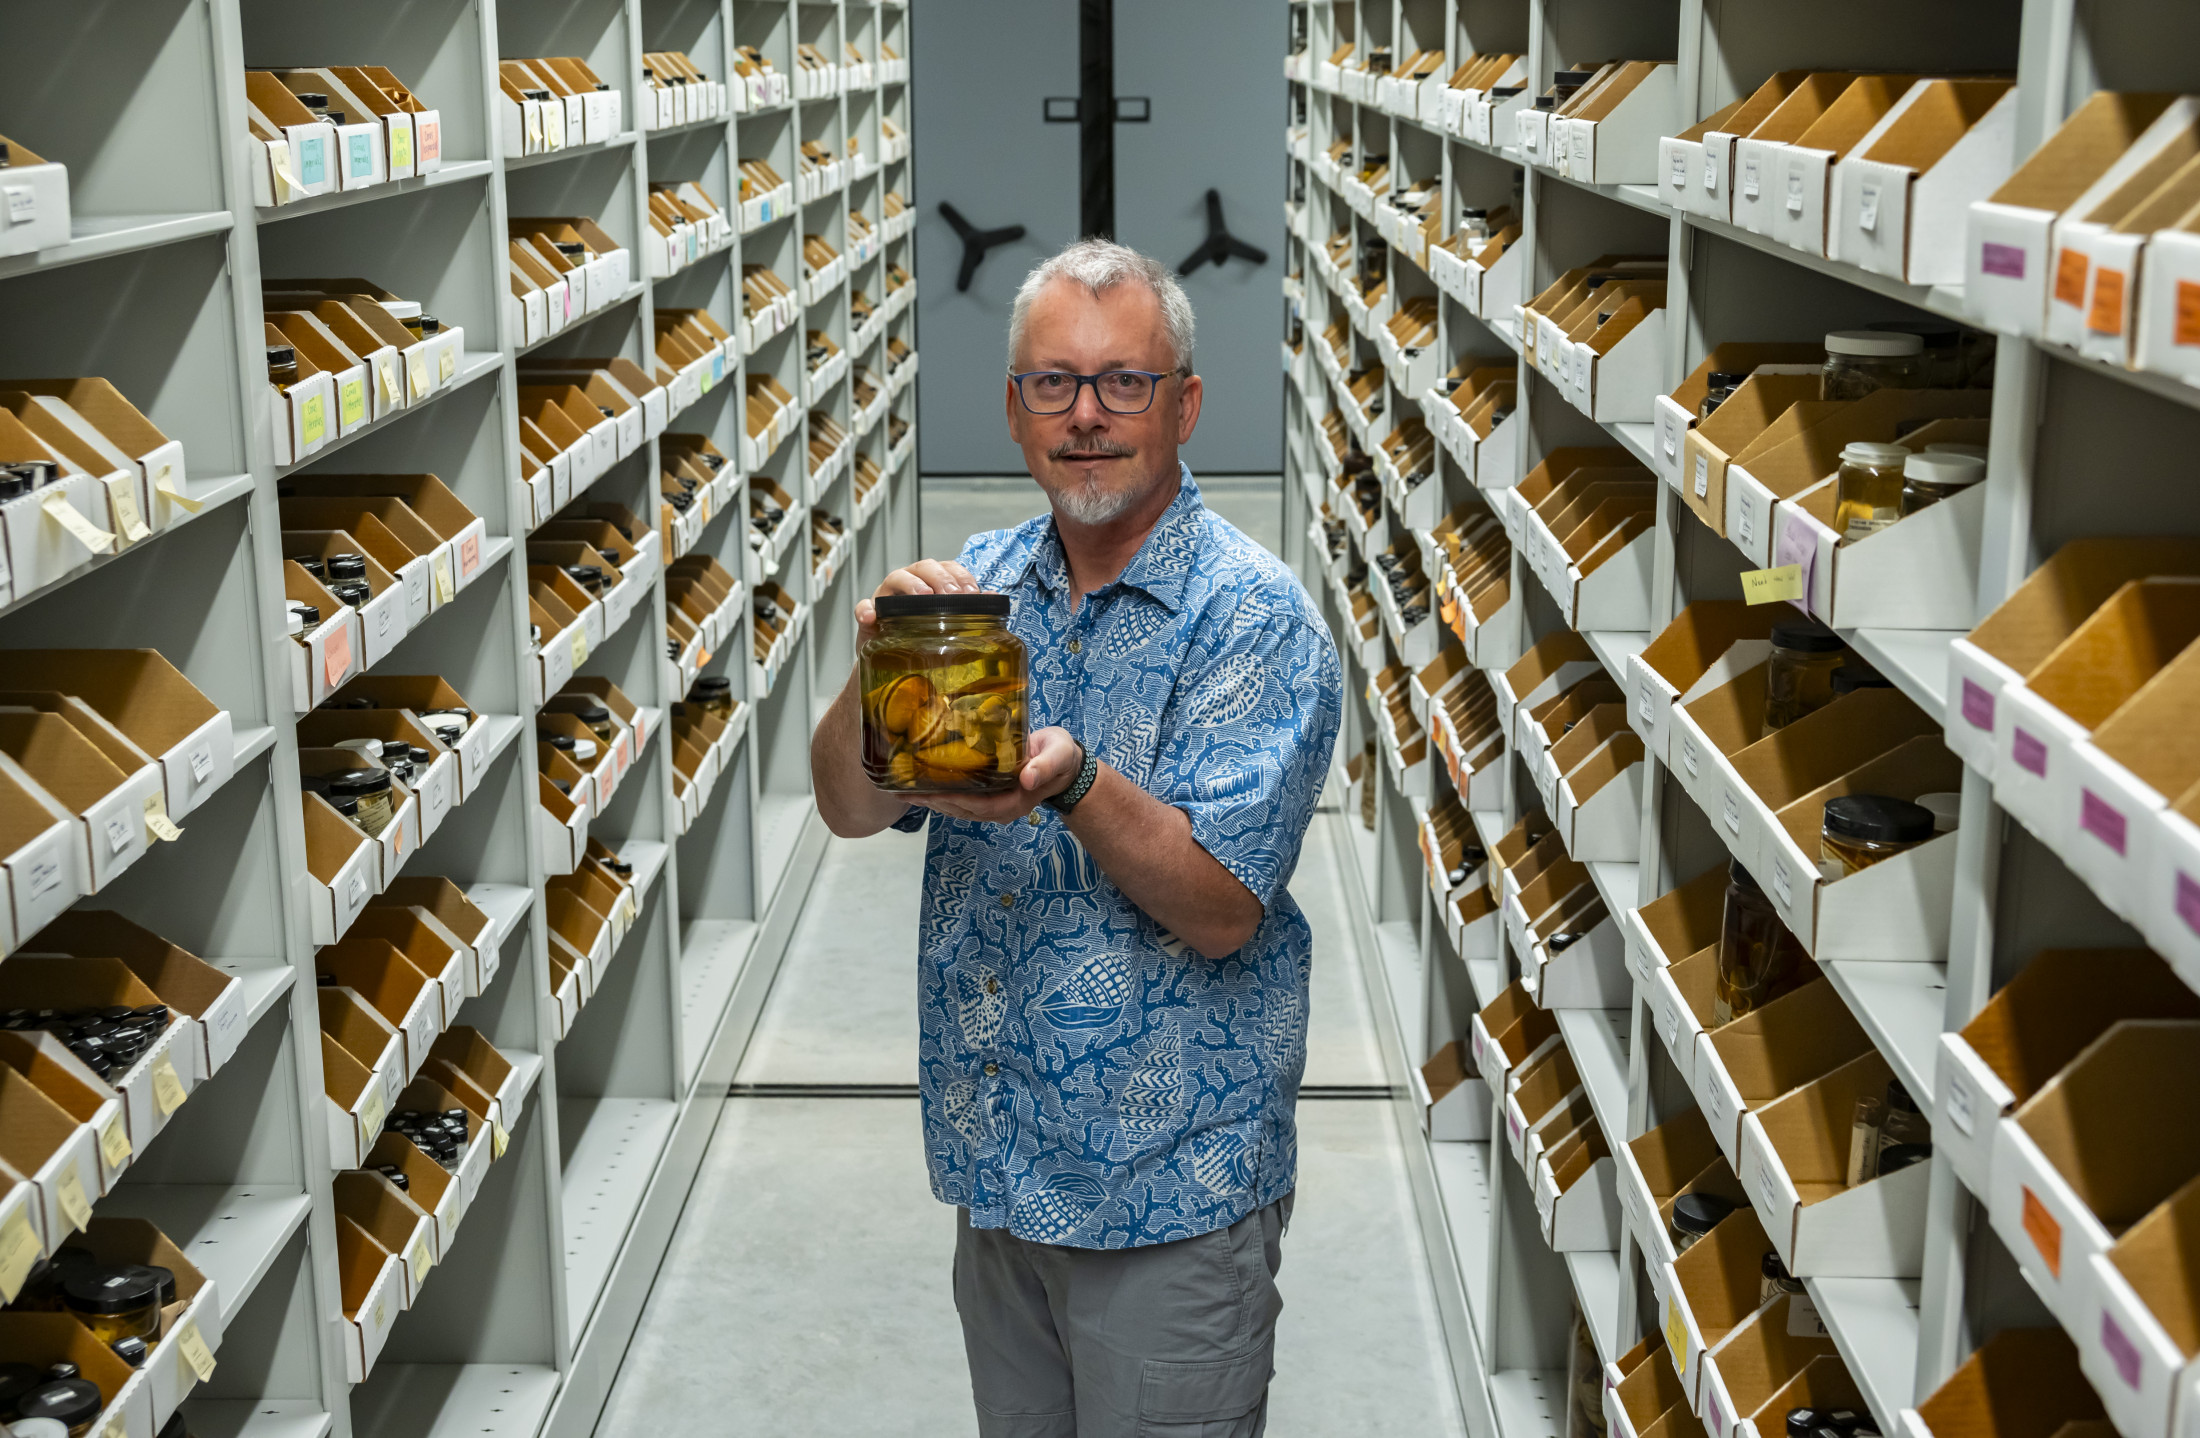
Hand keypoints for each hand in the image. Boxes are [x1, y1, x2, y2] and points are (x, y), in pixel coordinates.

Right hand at [856, 559, 982, 638]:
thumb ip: (968, 609)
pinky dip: (865, 609)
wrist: (894, 665)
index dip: (960, 576)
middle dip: (940, 578)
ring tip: (923, 596)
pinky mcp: (869, 615)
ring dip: (910, 584)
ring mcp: (887, 596)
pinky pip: (863, 606)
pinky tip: (871, 617)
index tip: (972, 593)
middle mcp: (909, 583)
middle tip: (952, 596)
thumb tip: (993, 598)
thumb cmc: (922, 638)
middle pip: (923, 567)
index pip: (947, 567)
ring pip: (895, 578)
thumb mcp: (947, 625)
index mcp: (931, 582)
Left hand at [916, 727, 1084, 824]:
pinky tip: (923, 789)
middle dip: (935, 803)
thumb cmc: (1060, 755)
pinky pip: (962, 801)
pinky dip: (942, 796)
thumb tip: (1027, 777)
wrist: (1064, 762)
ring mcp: (994, 805)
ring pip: (959, 809)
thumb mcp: (1058, 755)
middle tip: (906, 794)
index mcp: (1016, 801)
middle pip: (964, 810)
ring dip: (933, 802)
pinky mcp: (989, 797)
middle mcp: (1001, 809)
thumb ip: (1045, 766)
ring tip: (905, 794)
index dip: (957, 800)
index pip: (981, 805)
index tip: (933, 793)